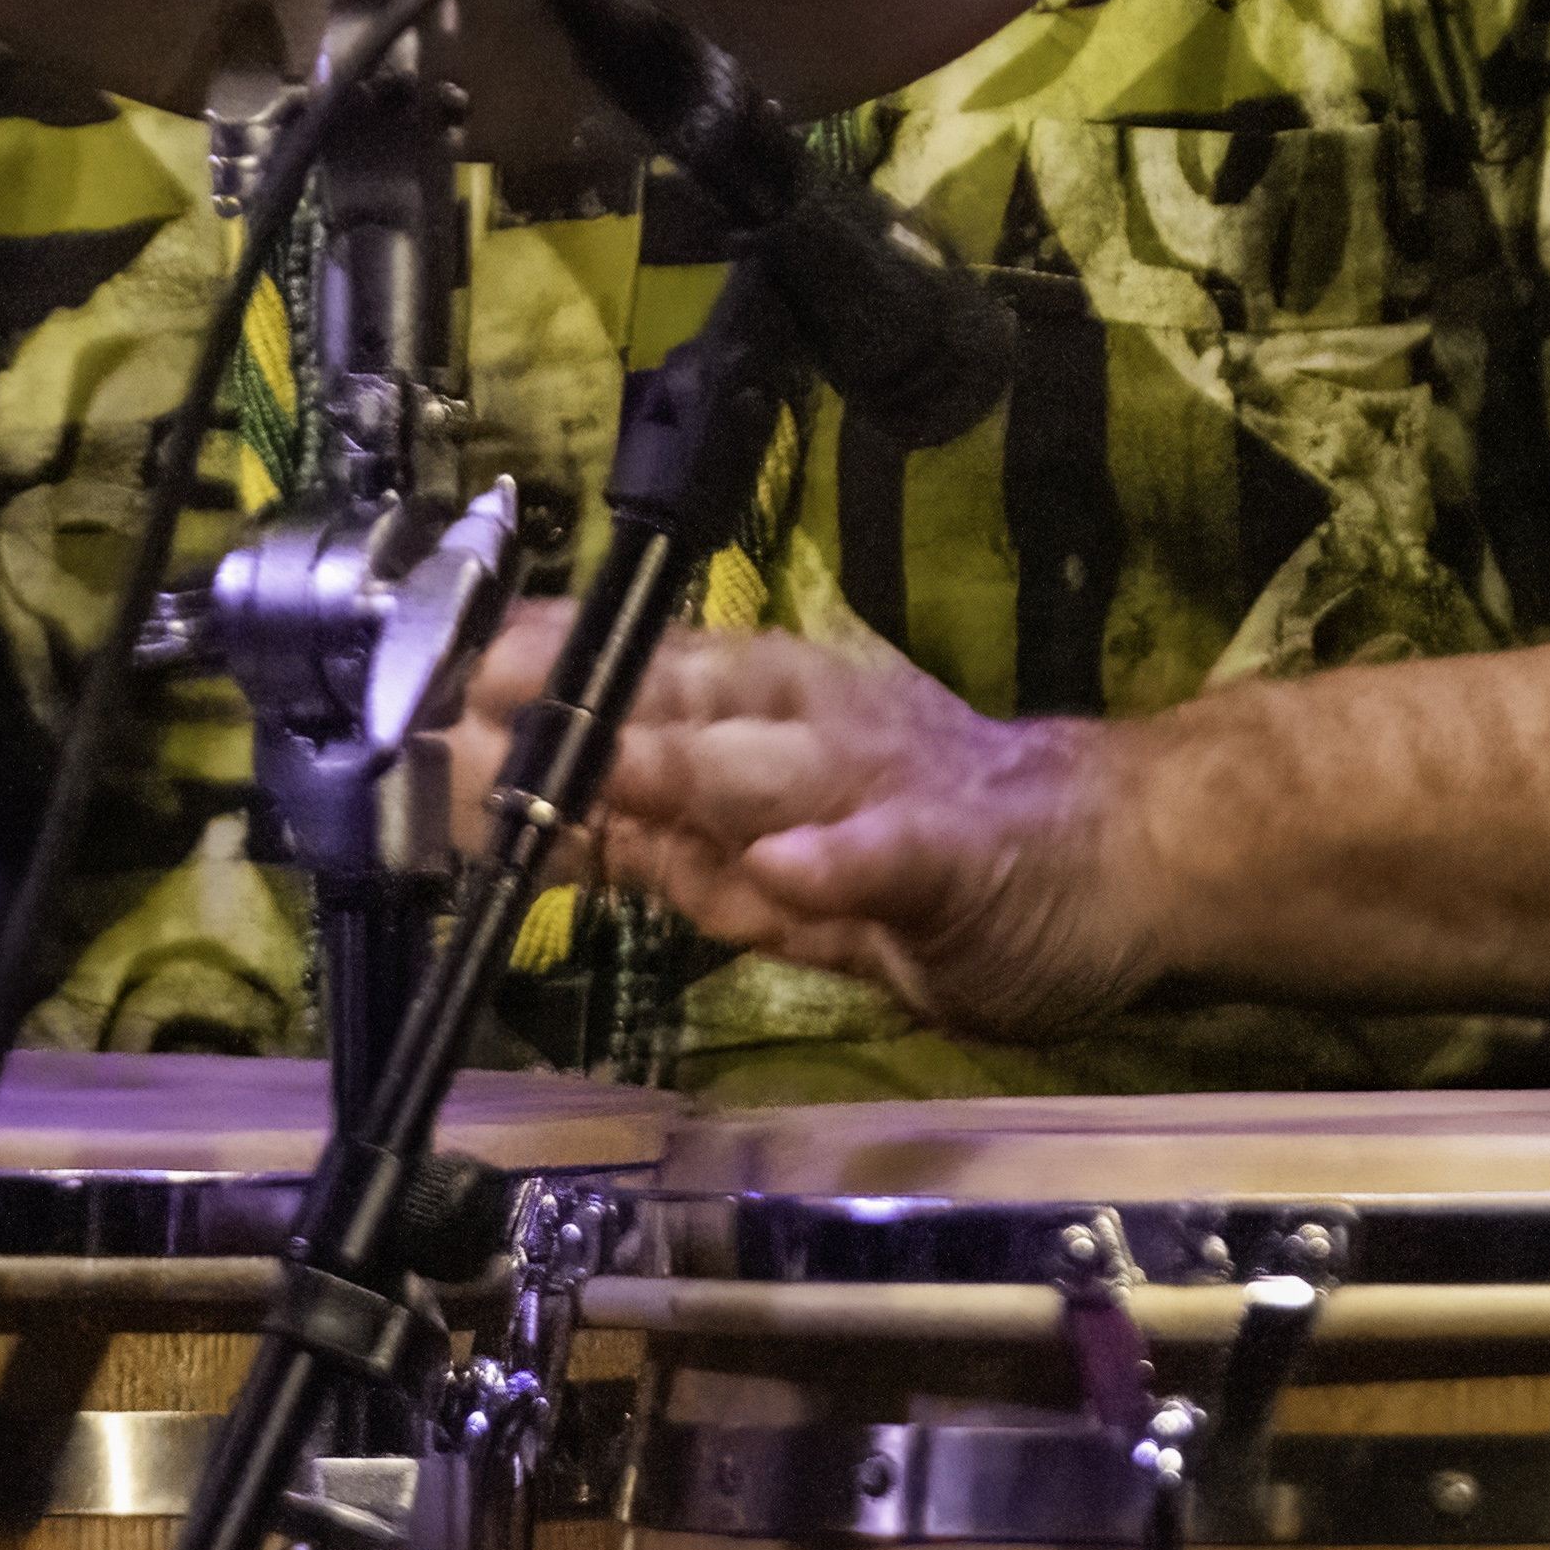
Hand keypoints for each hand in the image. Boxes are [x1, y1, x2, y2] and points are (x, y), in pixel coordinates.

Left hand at [464, 606, 1164, 1039]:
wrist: (1121, 854)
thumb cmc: (938, 848)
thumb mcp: (779, 853)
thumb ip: (668, 846)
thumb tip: (538, 831)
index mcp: (767, 711)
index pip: (631, 681)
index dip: (532, 683)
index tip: (429, 687)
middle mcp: (812, 725)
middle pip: (678, 708)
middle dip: (568, 716)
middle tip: (464, 717)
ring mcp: (885, 783)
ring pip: (768, 766)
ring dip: (679, 766)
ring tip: (604, 769)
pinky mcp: (957, 852)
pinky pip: (889, 853)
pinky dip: (835, 861)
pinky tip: (787, 868)